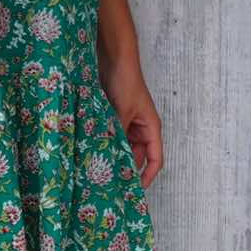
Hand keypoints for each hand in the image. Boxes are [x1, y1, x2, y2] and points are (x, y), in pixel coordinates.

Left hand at [99, 53, 163, 188]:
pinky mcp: (115, 117)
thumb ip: (118, 133)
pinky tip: (95, 153)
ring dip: (115, 156)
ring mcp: (128, 123)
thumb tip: (110, 155)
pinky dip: (106, 144)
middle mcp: (141, 128)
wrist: (116, 61)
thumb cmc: (127, 83)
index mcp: (151, 128)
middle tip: (113, 184)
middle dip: (127, 168)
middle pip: (137, 155)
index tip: (137, 190)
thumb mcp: (123, 111)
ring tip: (102, 172)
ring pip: (123, 147)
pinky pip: (113, 136)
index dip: (148, 175)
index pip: (156, 158)